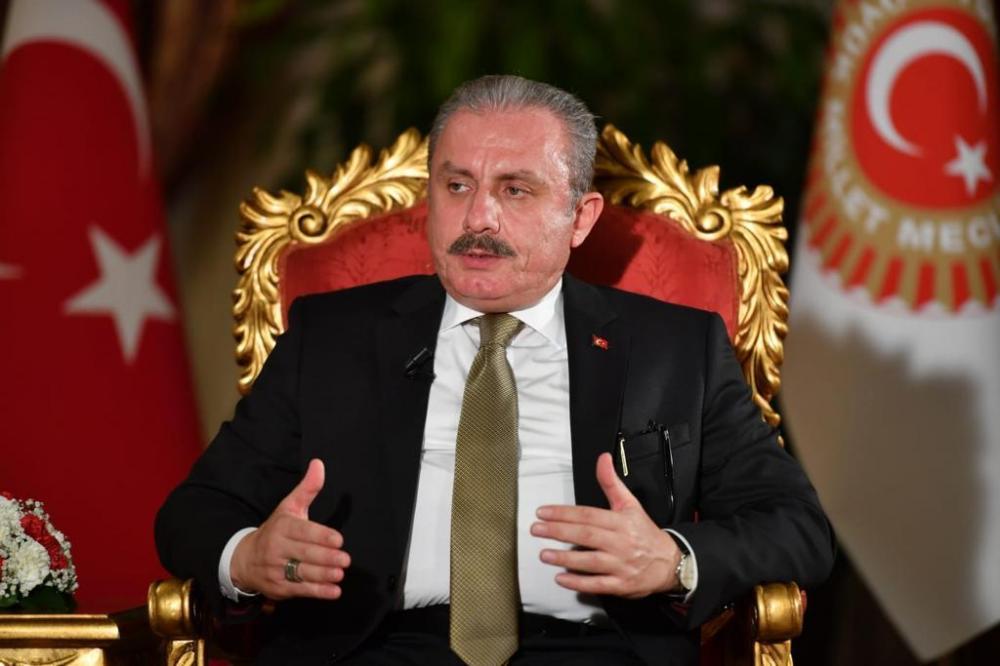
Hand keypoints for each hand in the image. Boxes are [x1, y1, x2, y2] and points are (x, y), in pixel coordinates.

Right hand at [231, 459, 349, 599]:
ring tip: (340, 574)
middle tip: (345, 560)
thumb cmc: (275, 531)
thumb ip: (307, 489)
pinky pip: (300, 590)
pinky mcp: (278, 588)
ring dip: (323, 576)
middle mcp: (277, 548)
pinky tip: (333, 591)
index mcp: (282, 527)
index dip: (321, 536)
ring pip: (302, 573)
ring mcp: (276, 569)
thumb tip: (319, 464)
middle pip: (304, 554)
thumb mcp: (288, 507)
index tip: (338, 540)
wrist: (244, 559)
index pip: (303, 531)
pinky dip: (318, 592)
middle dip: (326, 558)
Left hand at [530, 452, 680, 598]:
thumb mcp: (630, 504)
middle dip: (559, 532)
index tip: (543, 512)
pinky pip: (598, 584)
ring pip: (590, 561)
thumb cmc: (644, 533)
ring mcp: (621, 565)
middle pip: (586, 536)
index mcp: (621, 522)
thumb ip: (611, 483)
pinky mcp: (621, 585)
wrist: (670, 563)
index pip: (588, 515)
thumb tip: (602, 458)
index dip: (564, 513)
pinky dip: (579, 583)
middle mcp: (621, 543)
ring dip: (565, 559)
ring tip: (544, 554)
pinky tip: (561, 578)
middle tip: (536, 529)